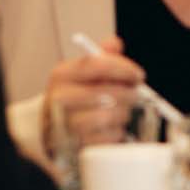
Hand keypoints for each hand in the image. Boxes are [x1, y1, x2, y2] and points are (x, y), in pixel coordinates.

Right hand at [42, 34, 143, 156]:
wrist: (50, 131)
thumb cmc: (74, 98)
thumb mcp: (82, 74)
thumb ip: (100, 57)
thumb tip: (114, 43)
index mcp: (61, 75)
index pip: (97, 65)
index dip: (123, 69)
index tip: (138, 75)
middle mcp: (59, 98)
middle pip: (107, 92)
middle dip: (129, 93)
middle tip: (135, 94)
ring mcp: (65, 124)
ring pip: (110, 115)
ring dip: (123, 113)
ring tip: (121, 110)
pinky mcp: (76, 146)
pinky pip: (110, 136)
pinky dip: (118, 132)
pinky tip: (112, 127)